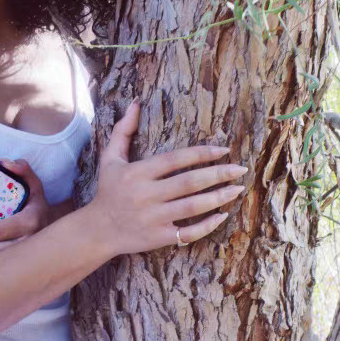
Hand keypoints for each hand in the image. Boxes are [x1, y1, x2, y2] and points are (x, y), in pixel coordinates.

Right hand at [90, 99, 247, 254]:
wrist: (98, 229)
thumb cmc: (108, 190)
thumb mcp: (110, 158)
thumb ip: (123, 131)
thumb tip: (136, 103)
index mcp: (137, 173)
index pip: (175, 159)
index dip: (201, 153)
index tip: (224, 150)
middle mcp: (145, 195)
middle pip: (189, 182)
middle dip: (218, 174)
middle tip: (240, 169)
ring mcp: (153, 218)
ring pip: (193, 206)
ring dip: (219, 197)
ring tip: (237, 189)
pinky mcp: (158, 237)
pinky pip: (188, 233)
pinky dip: (208, 226)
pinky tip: (223, 215)